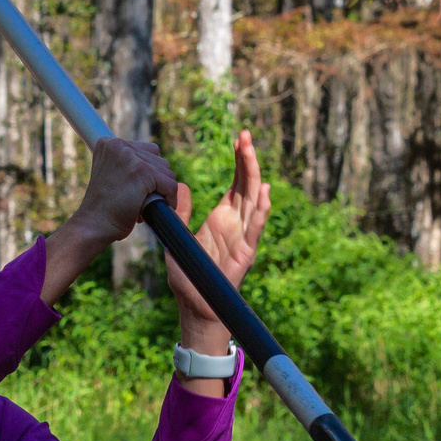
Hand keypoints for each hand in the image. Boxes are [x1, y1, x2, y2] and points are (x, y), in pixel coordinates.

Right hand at [42, 137, 184, 304]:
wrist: (92, 229)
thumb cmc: (102, 212)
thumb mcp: (113, 180)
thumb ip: (128, 167)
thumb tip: (155, 160)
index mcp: (108, 142)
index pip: (146, 150)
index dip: (146, 174)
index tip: (132, 193)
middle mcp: (118, 144)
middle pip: (159, 158)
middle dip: (154, 183)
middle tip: (133, 203)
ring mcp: (130, 158)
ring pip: (166, 172)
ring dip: (159, 193)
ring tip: (135, 207)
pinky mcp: (141, 173)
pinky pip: (168, 184)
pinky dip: (164, 199)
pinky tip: (145, 212)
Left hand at [167, 129, 272, 353]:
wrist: (194, 306)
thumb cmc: (188, 276)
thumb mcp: (178, 237)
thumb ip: (180, 213)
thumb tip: (179, 185)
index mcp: (222, 217)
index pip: (235, 183)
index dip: (238, 161)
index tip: (238, 140)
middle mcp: (236, 223)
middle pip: (247, 185)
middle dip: (247, 159)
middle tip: (245, 134)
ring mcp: (244, 236)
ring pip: (254, 200)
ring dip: (254, 175)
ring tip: (251, 152)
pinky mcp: (246, 252)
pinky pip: (256, 227)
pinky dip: (261, 209)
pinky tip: (263, 190)